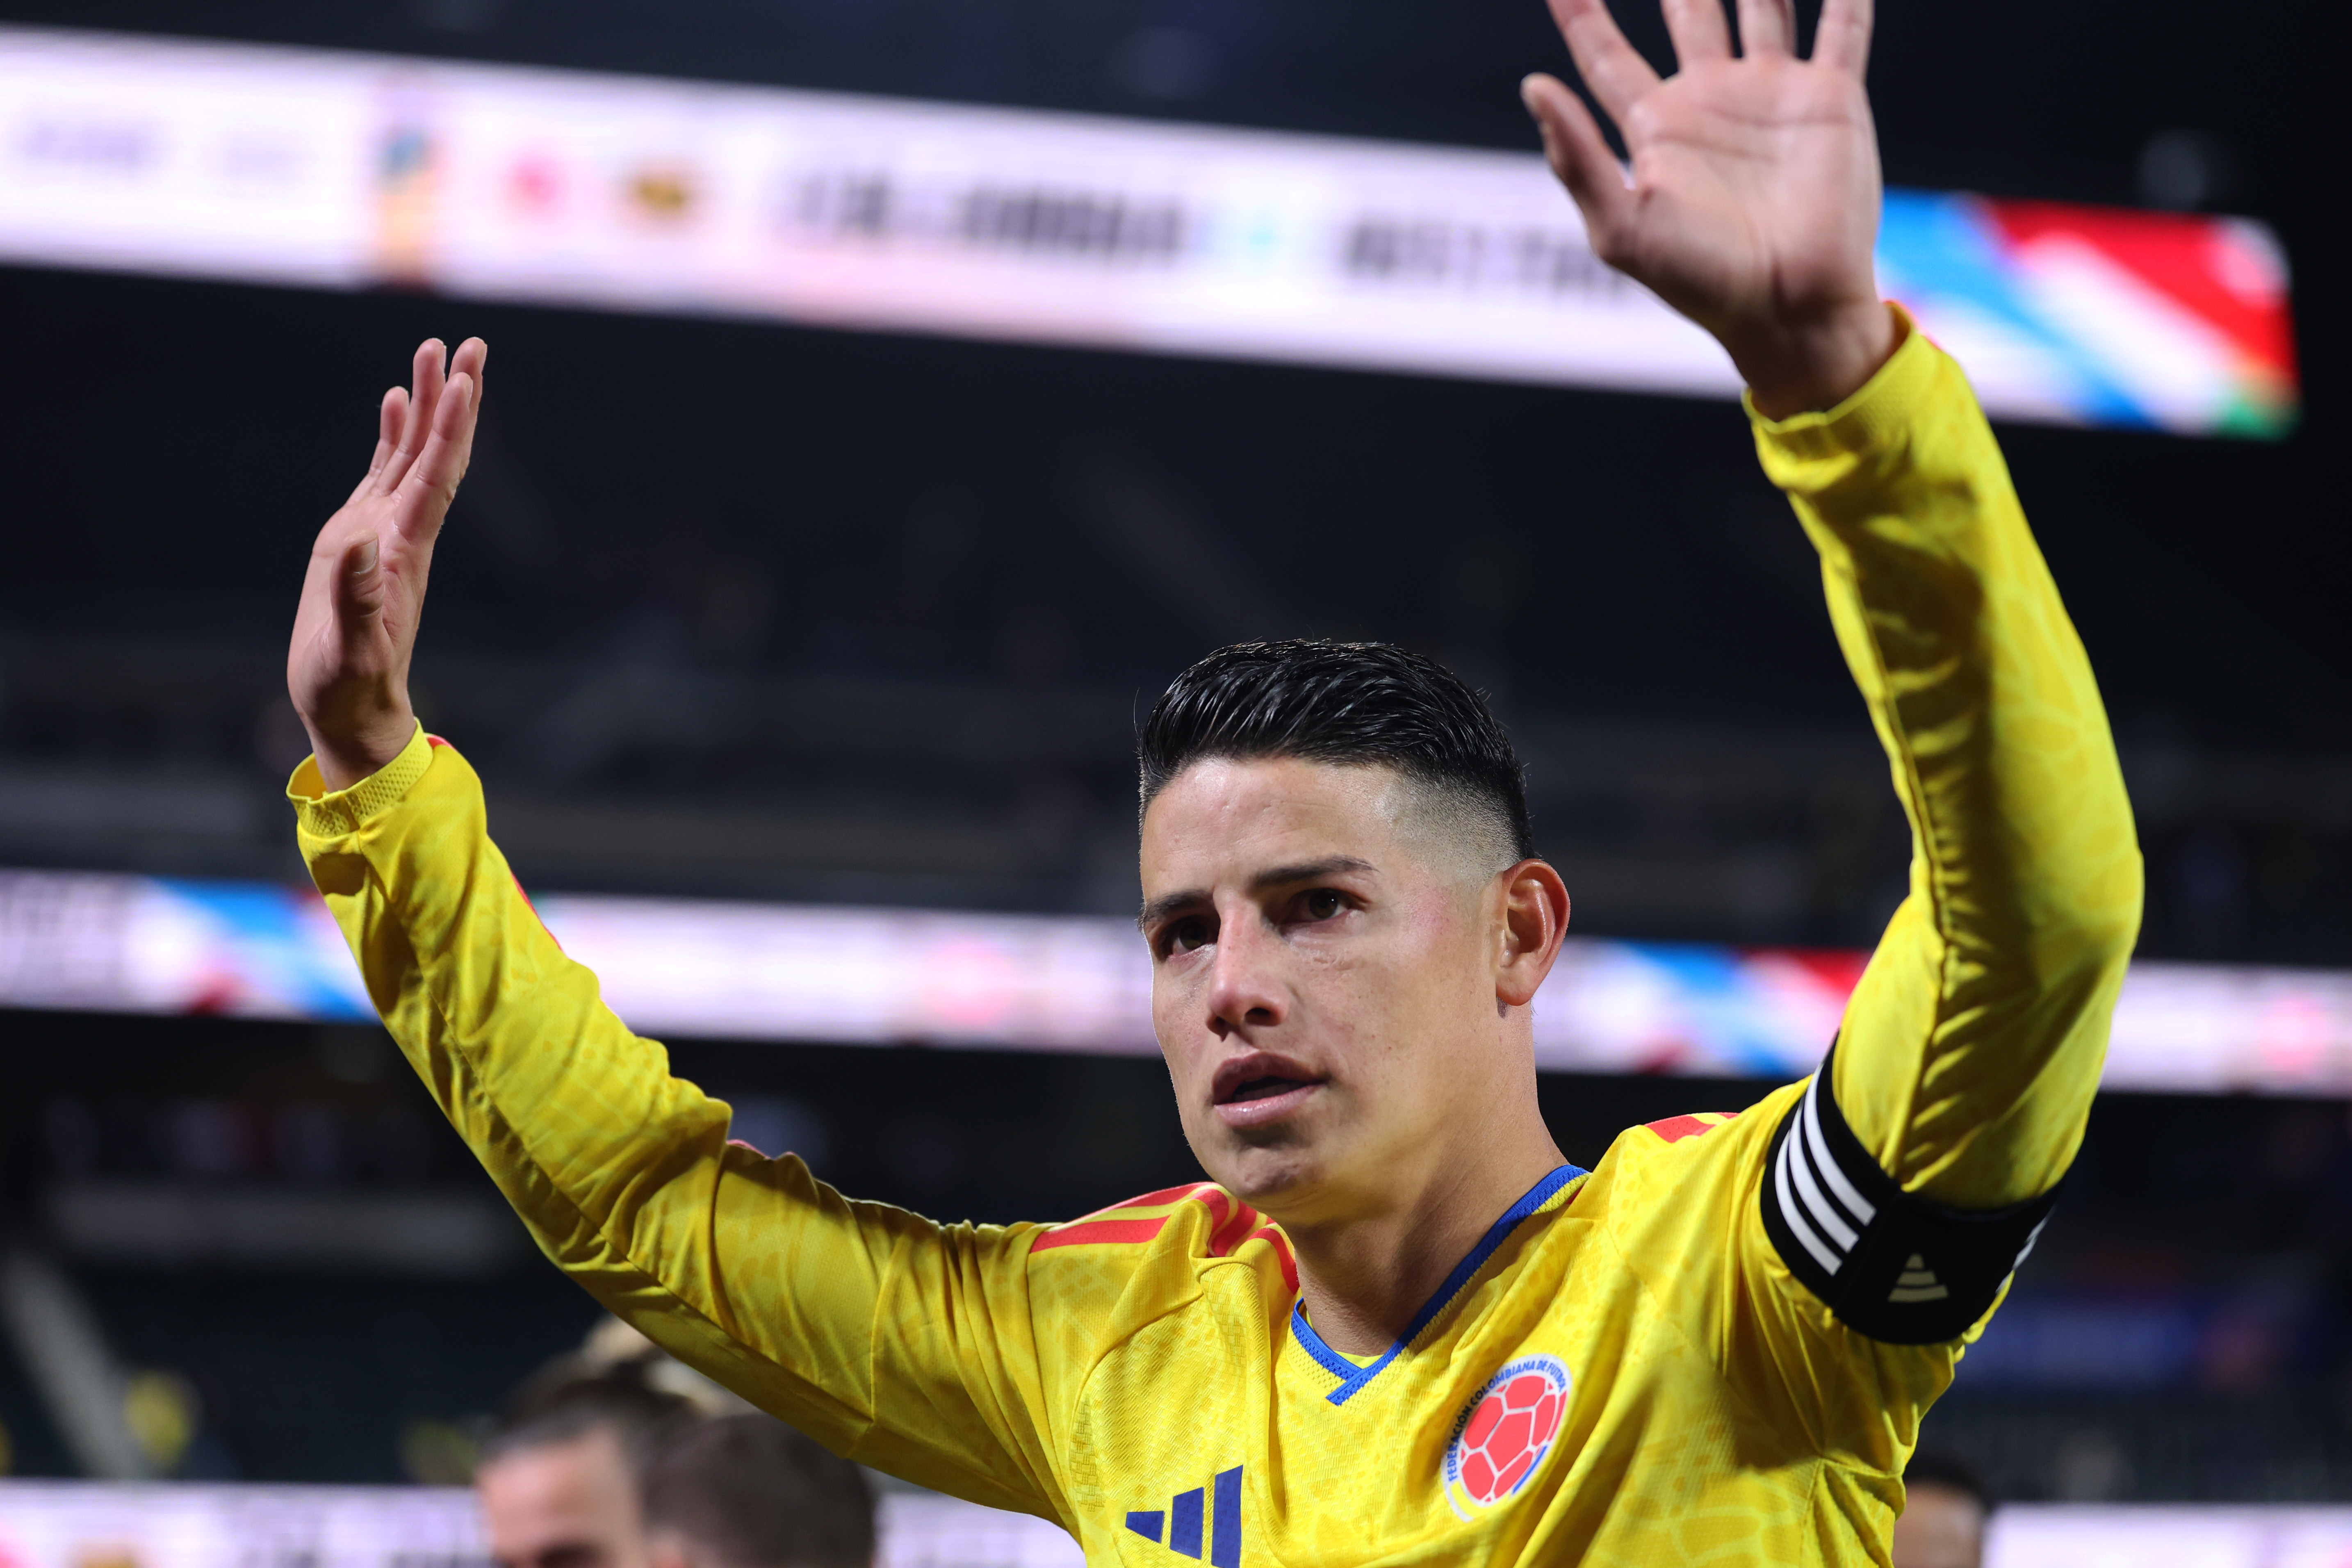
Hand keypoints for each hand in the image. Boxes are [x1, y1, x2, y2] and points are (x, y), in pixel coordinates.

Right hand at [287, 337, 485, 789]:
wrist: (350, 708)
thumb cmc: (349, 686)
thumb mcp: (350, 649)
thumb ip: (356, 600)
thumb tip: (360, 543)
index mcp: (404, 551)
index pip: (437, 476)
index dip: (452, 428)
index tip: (466, 379)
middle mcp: (402, 532)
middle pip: (436, 453)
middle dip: (452, 398)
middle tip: (468, 344)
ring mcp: (384, 532)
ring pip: (413, 454)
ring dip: (426, 405)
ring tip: (431, 352)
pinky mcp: (362, 538)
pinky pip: (384, 474)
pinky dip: (394, 436)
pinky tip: (396, 402)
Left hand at [1523, 0, 1895, 416]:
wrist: (1787, 306)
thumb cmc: (1700, 280)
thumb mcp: (1620, 226)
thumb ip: (1577, 157)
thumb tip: (1532, 85)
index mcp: (1656, 127)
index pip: (1606, 53)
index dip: (1581, 12)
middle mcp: (1710, 100)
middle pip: (1686, 9)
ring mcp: (1771, 94)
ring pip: (1761, 3)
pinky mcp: (1830, 99)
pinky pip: (1842, 28)